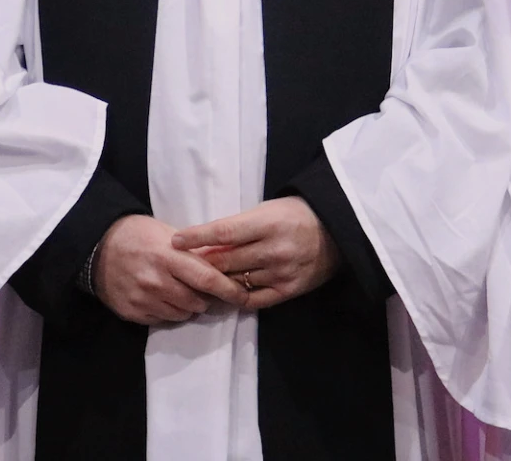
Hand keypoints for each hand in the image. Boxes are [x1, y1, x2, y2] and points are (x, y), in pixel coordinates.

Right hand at [94, 214, 245, 323]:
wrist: (96, 247)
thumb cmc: (137, 234)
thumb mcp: (166, 233)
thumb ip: (192, 251)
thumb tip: (223, 265)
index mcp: (168, 256)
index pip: (207, 279)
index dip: (229, 290)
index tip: (244, 296)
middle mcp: (156, 280)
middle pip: (197, 301)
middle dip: (207, 299)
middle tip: (204, 289)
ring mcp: (143, 299)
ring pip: (181, 314)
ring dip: (188, 306)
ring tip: (180, 291)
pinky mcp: (132, 312)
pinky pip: (162, 319)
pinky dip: (168, 311)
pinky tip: (162, 297)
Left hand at [170, 196, 341, 310]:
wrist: (335, 231)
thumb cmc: (294, 215)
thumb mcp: (266, 211)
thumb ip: (238, 228)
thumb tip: (204, 244)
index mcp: (268, 223)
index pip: (224, 232)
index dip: (197, 237)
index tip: (175, 240)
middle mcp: (275, 249)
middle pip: (226, 261)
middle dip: (202, 263)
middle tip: (182, 264)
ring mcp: (282, 272)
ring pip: (236, 282)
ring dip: (216, 281)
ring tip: (199, 280)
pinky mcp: (289, 291)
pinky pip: (253, 299)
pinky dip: (235, 297)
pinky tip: (224, 293)